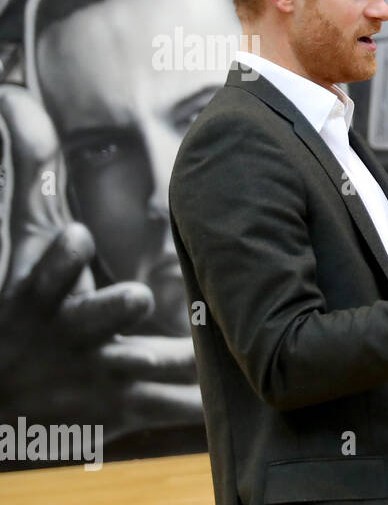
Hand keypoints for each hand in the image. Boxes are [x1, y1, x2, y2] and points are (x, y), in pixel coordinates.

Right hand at [0, 86, 196, 416]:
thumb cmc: (19, 302)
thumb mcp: (16, 242)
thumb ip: (28, 173)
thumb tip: (13, 96)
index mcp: (41, 291)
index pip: (45, 268)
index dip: (56, 256)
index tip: (73, 238)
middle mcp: (69, 331)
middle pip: (92, 316)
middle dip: (109, 306)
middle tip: (134, 295)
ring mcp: (96, 372)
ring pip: (139, 364)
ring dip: (175, 358)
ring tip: (211, 352)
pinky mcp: (122, 408)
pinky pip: (167, 406)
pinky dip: (200, 406)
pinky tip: (246, 397)